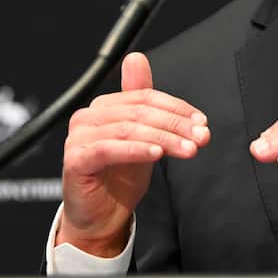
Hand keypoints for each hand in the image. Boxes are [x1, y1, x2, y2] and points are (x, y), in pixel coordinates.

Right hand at [57, 52, 209, 256]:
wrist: (100, 218)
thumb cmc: (119, 178)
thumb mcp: (142, 137)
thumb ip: (143, 103)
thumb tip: (137, 59)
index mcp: (104, 107)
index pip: (145, 97)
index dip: (176, 108)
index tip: (201, 122)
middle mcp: (88, 117)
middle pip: (140, 112)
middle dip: (176, 124)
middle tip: (201, 136)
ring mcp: (79, 137)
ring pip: (129, 129)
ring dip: (164, 139)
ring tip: (189, 149)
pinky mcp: (76, 159)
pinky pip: (110, 149)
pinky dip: (137, 149)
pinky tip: (157, 154)